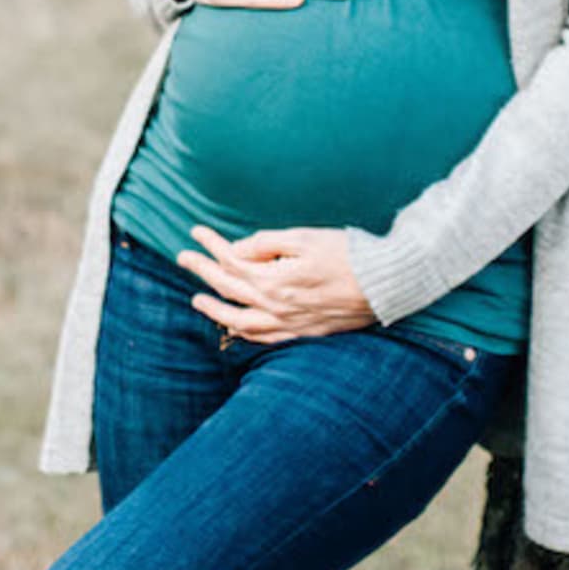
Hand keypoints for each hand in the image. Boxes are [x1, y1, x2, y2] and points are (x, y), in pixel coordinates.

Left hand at [176, 225, 378, 344]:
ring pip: (239, 321)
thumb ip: (267, 244)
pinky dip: (243, 332)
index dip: (210, 245)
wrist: (385, 284)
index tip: (196, 231)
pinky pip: (263, 338)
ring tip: (197, 299)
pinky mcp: (303, 332)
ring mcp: (289, 323)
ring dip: (214, 310)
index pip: (231, 261)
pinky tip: (234, 327)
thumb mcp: (305, 238)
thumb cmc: (348, 254)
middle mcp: (276, 306)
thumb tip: (238, 249)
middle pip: (228, 289)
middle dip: (202, 271)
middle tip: (183, 258)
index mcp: (274, 279)